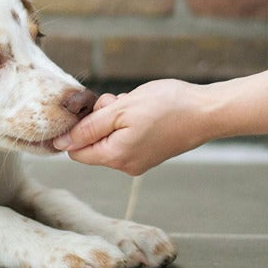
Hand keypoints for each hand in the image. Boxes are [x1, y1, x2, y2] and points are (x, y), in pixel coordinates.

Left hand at [52, 72, 267, 175]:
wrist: (208, 111)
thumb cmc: (166, 107)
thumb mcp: (120, 110)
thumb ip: (88, 127)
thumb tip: (59, 143)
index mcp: (115, 157)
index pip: (76, 151)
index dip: (77, 127)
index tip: (94, 108)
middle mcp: (125, 165)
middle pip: (92, 143)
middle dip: (99, 119)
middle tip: (118, 102)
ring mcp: (138, 161)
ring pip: (109, 136)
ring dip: (114, 117)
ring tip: (133, 103)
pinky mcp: (149, 152)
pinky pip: (126, 137)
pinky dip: (128, 121)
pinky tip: (143, 109)